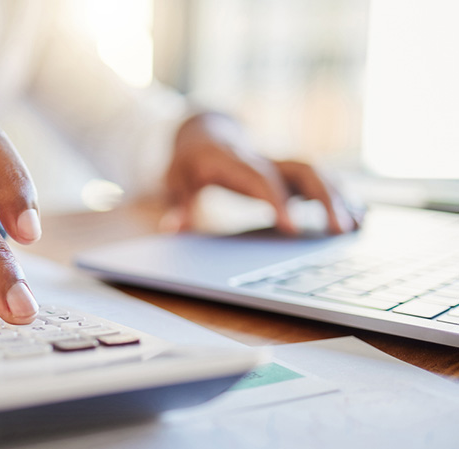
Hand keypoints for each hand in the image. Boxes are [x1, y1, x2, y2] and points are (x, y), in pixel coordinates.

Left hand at [164, 113, 360, 233]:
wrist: (203, 133)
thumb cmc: (188, 162)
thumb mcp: (175, 179)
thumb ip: (178, 203)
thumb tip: (172, 228)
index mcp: (235, 161)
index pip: (262, 179)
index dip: (279, 201)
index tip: (293, 229)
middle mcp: (264, 158)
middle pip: (302, 170)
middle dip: (324, 198)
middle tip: (340, 231)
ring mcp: (279, 161)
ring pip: (317, 172)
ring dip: (340, 197)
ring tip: (358, 227)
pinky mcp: (288, 170)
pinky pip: (320, 178)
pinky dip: (341, 195)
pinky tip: (361, 217)